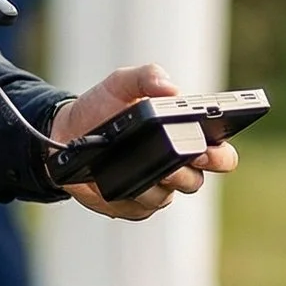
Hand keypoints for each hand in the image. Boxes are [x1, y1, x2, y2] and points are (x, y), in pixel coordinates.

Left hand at [48, 64, 237, 220]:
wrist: (65, 131)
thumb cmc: (103, 106)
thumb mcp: (123, 83)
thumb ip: (148, 76)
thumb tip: (171, 90)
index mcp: (182, 138)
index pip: (219, 153)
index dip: (220, 154)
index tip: (209, 145)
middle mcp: (174, 167)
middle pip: (197, 180)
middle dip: (192, 170)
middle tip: (186, 156)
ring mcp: (153, 188)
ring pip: (169, 196)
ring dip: (162, 182)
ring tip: (154, 166)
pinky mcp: (130, 205)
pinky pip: (140, 208)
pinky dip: (134, 195)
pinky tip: (123, 181)